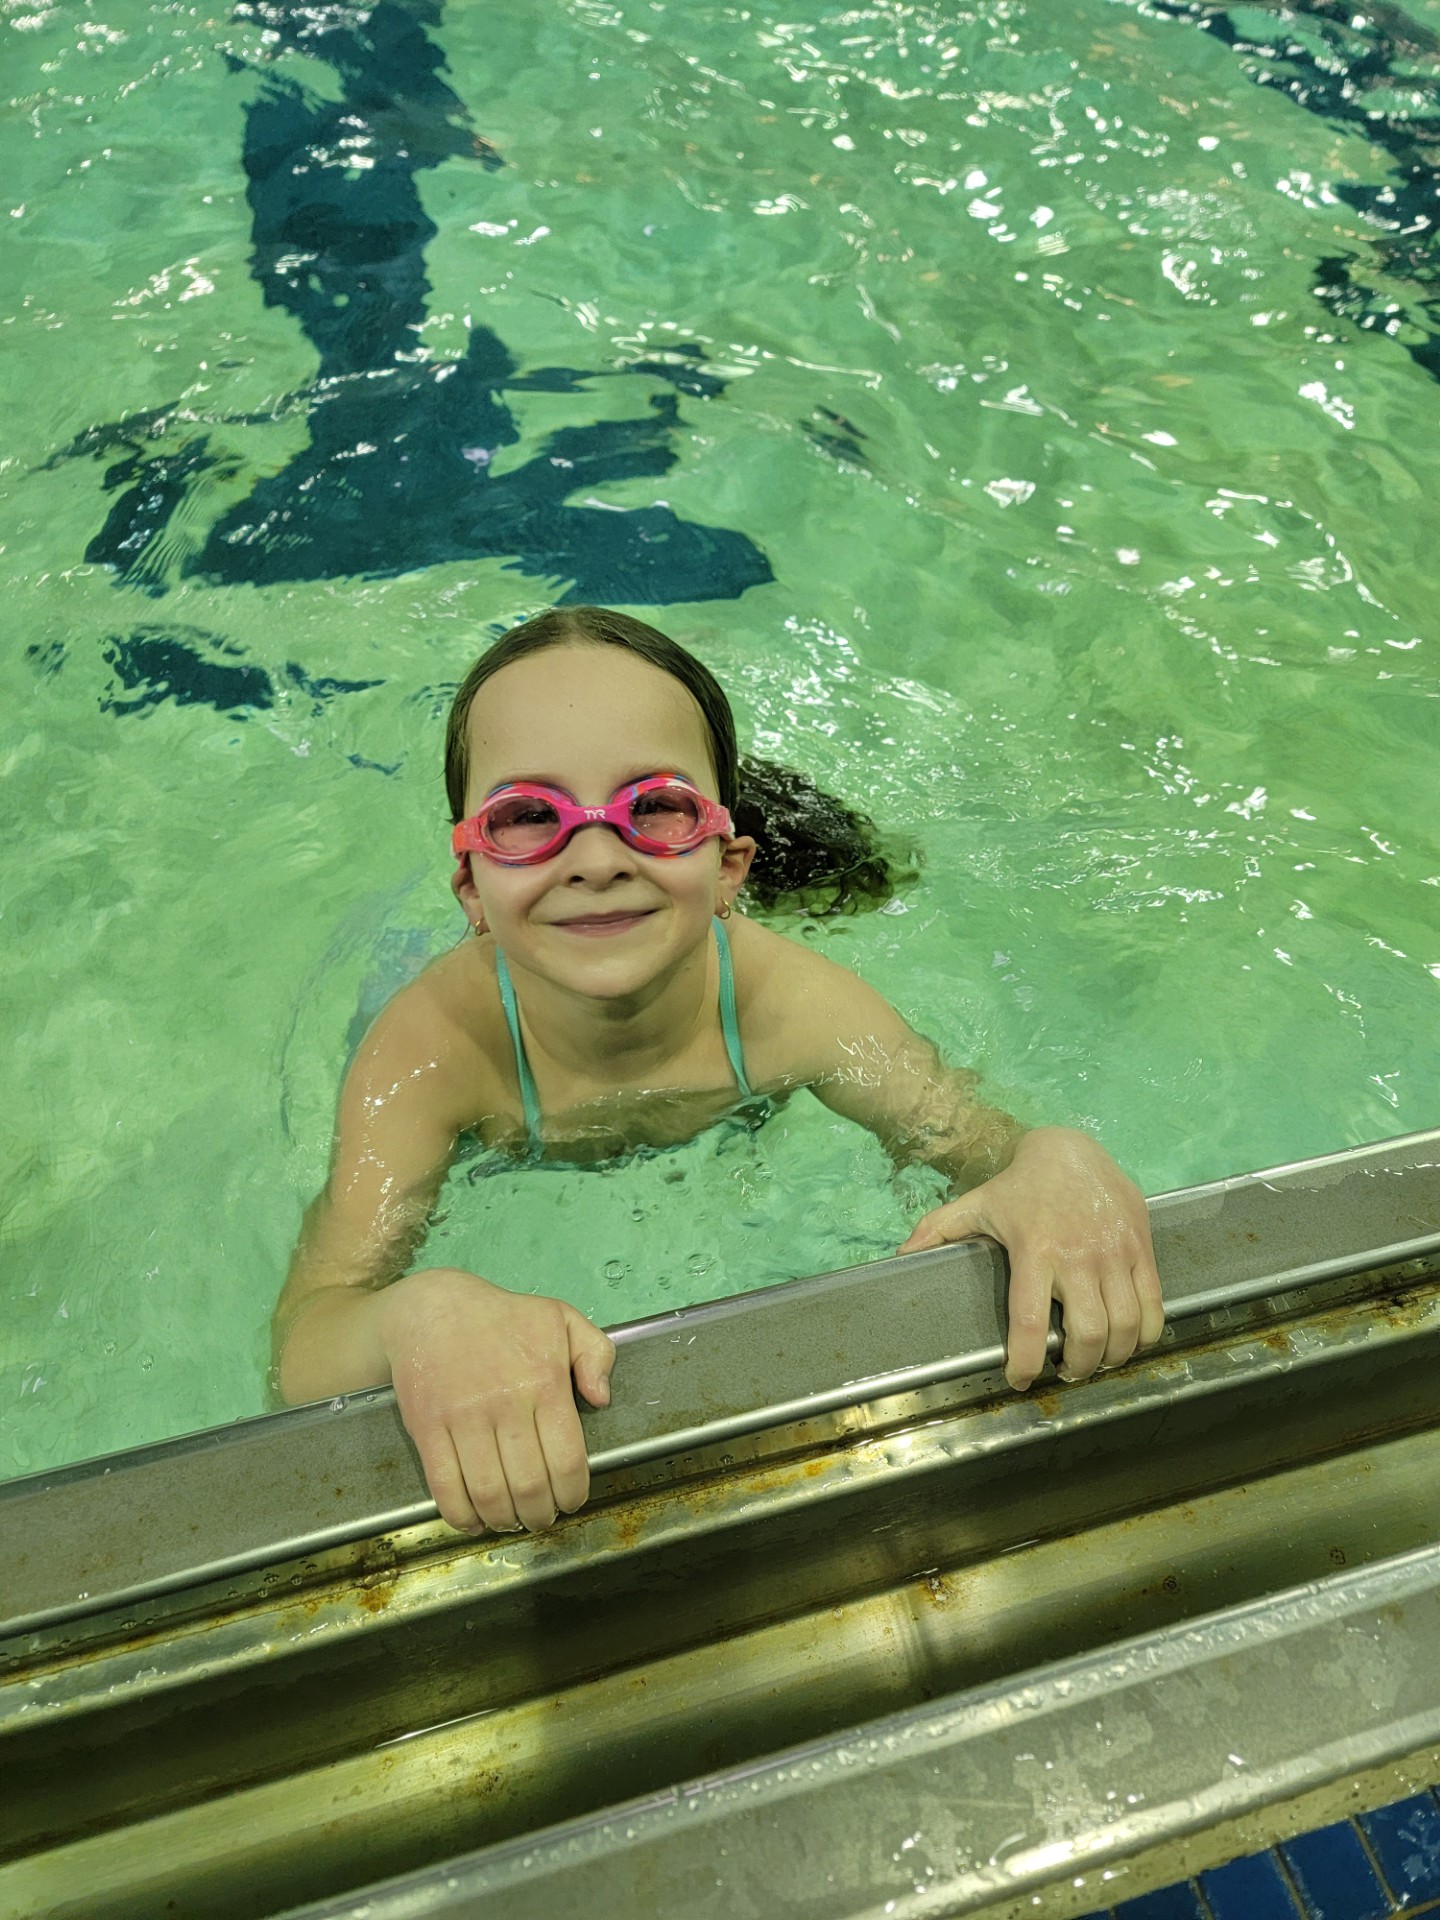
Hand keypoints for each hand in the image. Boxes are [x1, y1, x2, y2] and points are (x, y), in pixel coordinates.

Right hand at [375, 1267, 615, 1533]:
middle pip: (529, 1486)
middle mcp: (505, 1403)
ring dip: (504, 1520)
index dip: (573, 1494)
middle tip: (541, 1517)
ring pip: (488, 1493)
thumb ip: (596, 1353)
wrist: (431, 1308)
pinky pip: (444, 1487)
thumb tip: (602, 1399)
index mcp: (544, 1382)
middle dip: (540, 1514)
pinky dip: (461, 1516)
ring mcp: (462, 1417)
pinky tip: (474, 1519)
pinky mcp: (426, 1427)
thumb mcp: (561, 1318)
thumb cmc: (503, 1318)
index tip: (571, 1502)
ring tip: (512, 1520)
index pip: (567, 1460)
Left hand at [897, 1127, 1162, 1390]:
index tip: (1019, 1380)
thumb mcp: (974, 1204)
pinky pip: (1154, 1304)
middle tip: (1068, 1373)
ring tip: (1098, 1362)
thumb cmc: (1019, 1186)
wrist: (1070, 1149)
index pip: (1030, 1322)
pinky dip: (1147, 1333)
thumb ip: (937, 1232)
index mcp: (1034, 1251)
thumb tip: (901, 1259)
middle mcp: (1079, 1255)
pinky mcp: (1142, 1247)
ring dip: (1113, 1357)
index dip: (1025, 1361)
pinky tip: (1131, 1341)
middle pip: (1089, 1334)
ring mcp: (1116, 1252)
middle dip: (1079, 1368)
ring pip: (1127, 1326)